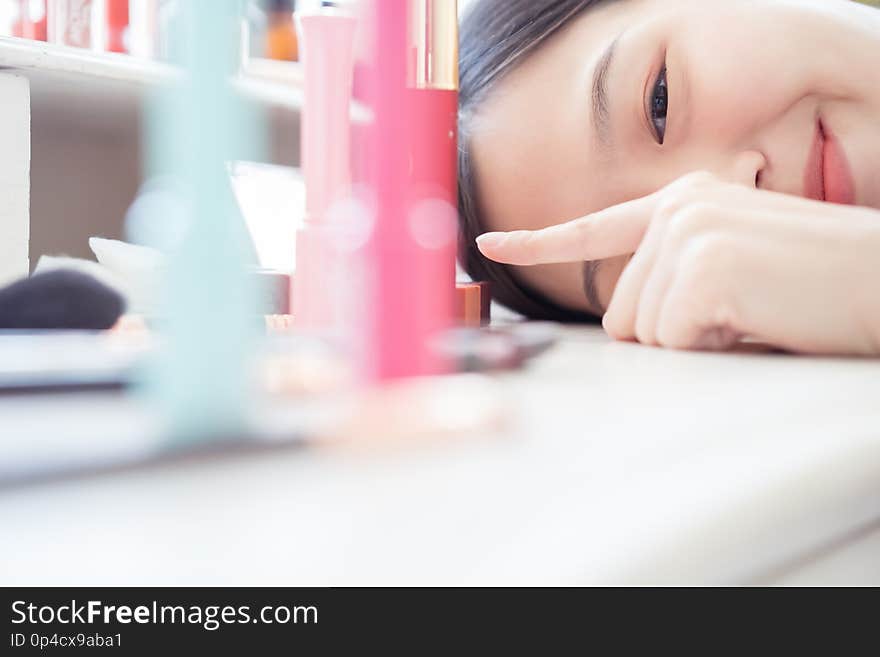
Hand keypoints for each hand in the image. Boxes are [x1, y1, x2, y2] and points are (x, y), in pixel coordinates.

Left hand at [476, 171, 879, 354]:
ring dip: (696, 339)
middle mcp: (677, 208)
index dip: (536, 242)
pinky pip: (673, 340)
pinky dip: (715, 346)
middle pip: (621, 311)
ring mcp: (688, 234)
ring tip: (751, 309)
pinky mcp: (704, 269)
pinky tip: (757, 317)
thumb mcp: (732, 260)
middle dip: (672, 331)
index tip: (489, 244)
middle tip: (737, 310)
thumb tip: (630, 320)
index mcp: (681, 203)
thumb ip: (673, 271)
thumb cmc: (811, 283)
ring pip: (644, 331)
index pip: (594, 227)